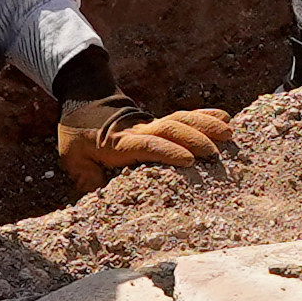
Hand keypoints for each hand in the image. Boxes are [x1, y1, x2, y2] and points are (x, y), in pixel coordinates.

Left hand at [57, 91, 234, 189]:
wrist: (83, 100)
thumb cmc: (78, 134)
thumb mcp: (72, 158)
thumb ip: (86, 178)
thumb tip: (98, 199)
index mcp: (119, 142)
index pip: (146, 145)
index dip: (167, 151)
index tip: (187, 160)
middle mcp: (140, 130)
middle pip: (171, 128)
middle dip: (194, 139)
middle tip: (214, 154)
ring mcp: (152, 123)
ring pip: (182, 118)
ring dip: (205, 124)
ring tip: (229, 133)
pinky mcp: (160, 121)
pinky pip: (185, 116)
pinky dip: (206, 115)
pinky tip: (226, 119)